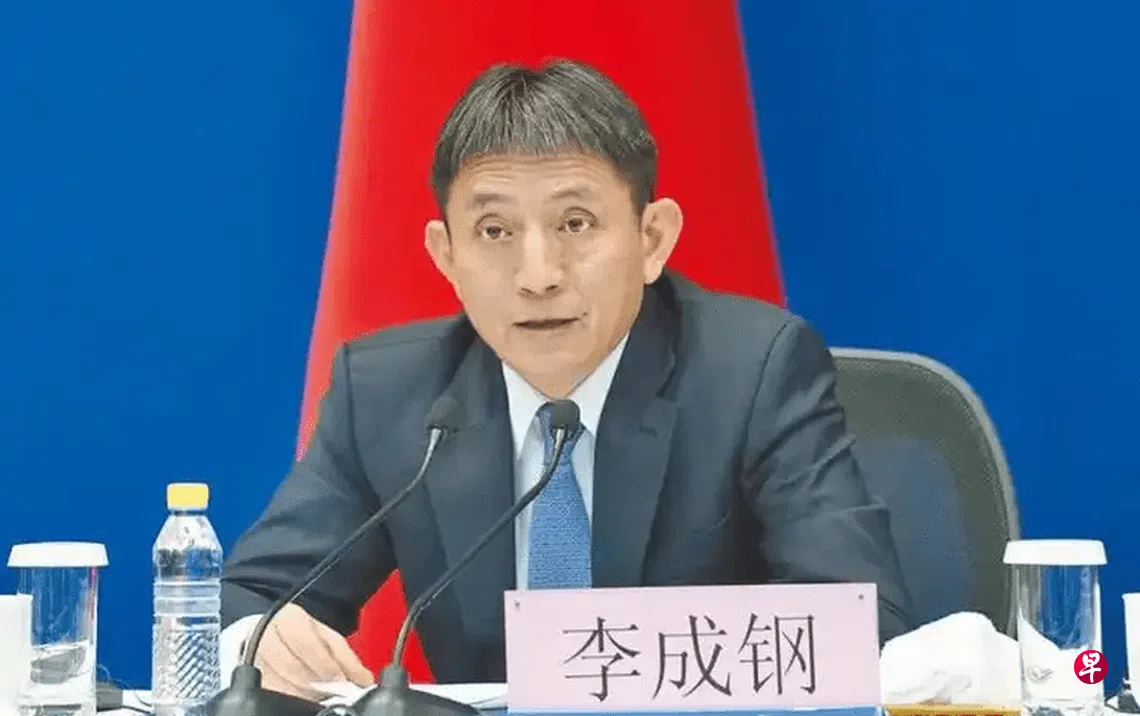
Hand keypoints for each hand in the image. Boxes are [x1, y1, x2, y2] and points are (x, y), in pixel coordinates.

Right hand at [253, 603, 373, 700]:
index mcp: (289, 618)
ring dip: (305, 691)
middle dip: (317, 680)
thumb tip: (364, 680)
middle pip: (291, 665)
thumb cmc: (305, 636)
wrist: (275, 636)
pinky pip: (272, 691)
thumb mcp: (329, 639)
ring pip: (281, 682)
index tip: (341, 678)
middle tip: (333, 689)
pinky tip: (304, 695)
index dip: (325, 663)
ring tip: (321, 693)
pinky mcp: (254, 676)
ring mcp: (256, 656)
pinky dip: (292, 696)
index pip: (306, 642)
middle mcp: (268, 635)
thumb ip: (346, 658)